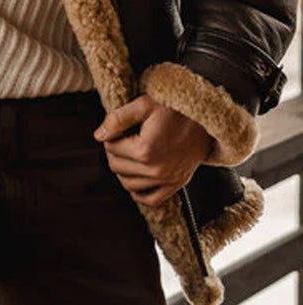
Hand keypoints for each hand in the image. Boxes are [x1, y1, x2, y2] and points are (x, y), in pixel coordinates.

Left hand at [94, 95, 214, 206]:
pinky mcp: (178, 184)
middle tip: (122, 138)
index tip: (118, 128)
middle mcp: (156, 170)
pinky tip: (136, 177)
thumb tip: (98, 136)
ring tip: (129, 154)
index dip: (110, 136)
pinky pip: (151, 199)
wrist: (206, 118)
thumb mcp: (144, 105)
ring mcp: (168, 180)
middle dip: (114, 152)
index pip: (111, 148)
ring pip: (129, 184)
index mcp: (145, 150)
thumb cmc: (174, 108)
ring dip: (123, 170)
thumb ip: (118, 119)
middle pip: (117, 167)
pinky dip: (139, 192)